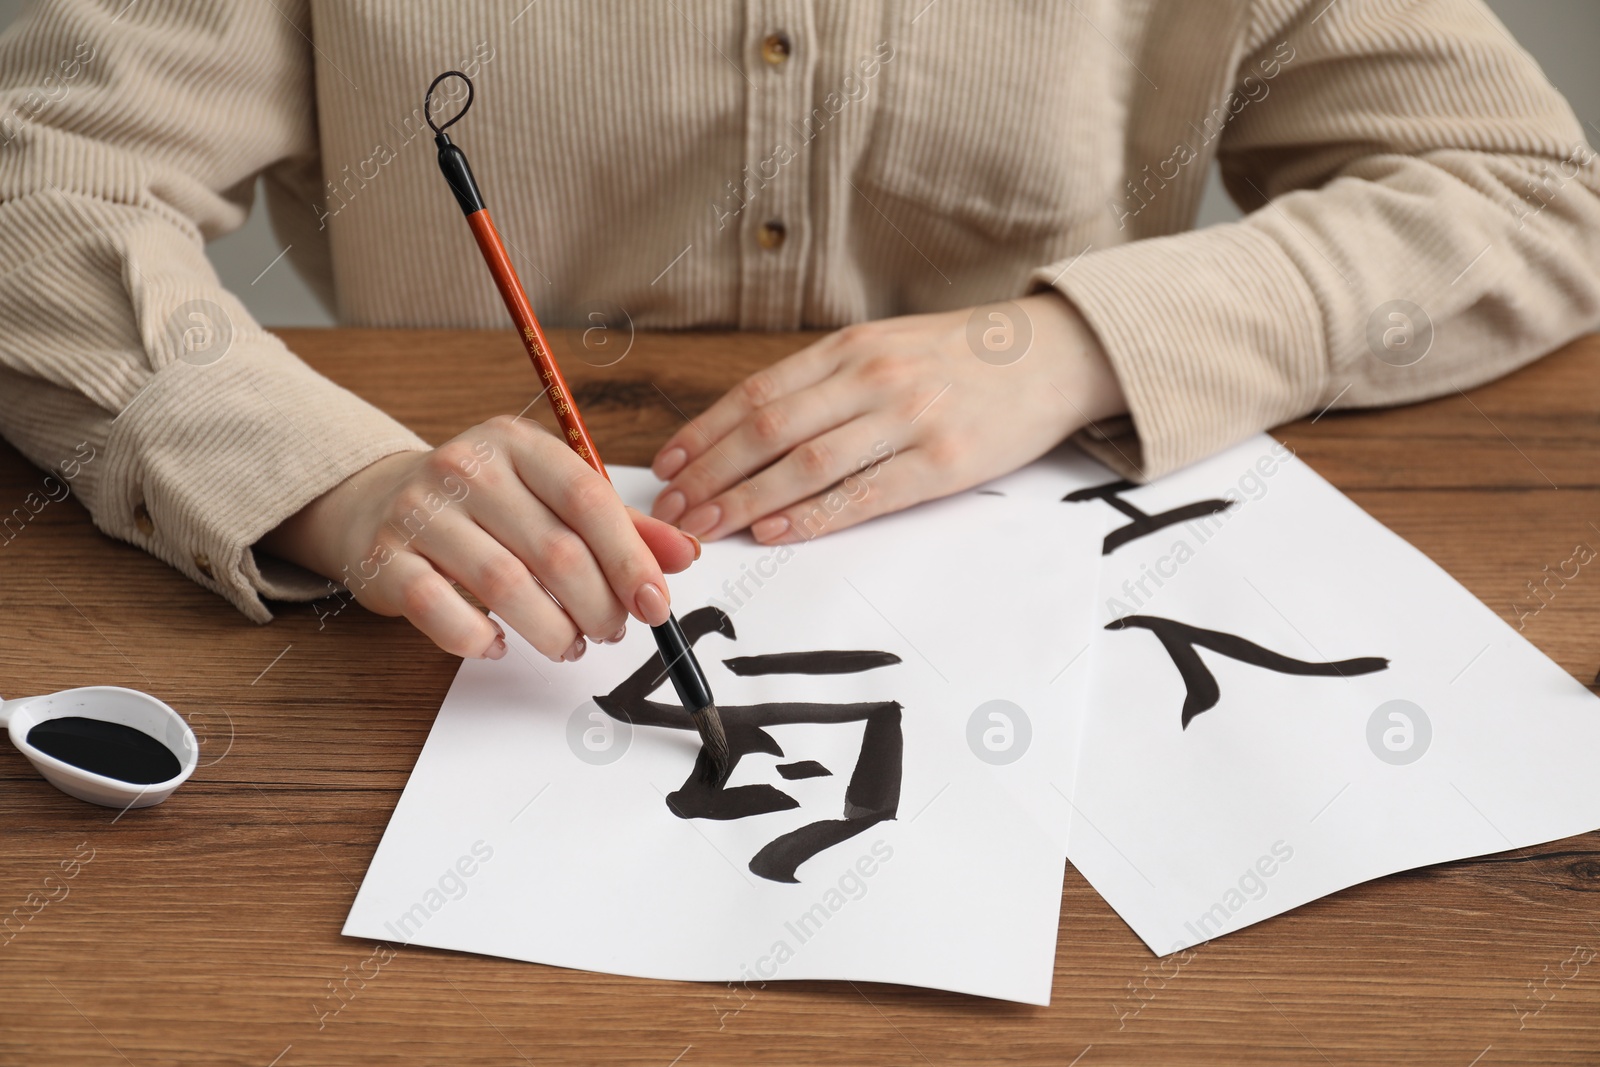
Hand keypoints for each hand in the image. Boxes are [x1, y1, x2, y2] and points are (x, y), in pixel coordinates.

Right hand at [259, 415, 698, 660]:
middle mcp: (467, 468)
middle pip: (554, 550)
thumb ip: (618, 524)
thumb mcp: (549, 496)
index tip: (657, 605)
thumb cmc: (482, 505)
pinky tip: (499, 645)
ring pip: (505, 585)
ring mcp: (420, 511)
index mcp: (517, 443)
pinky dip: (479, 639)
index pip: (588, 499)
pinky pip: (442, 611)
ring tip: (569, 645)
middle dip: (597, 605)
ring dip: (551, 630)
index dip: (630, 558)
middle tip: (612, 631)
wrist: (374, 501)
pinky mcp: (385, 558)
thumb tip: (685, 555)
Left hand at [647, 292, 1124, 542]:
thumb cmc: (960, 358)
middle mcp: (872, 378)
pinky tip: (774, 532)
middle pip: (769, 431)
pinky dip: (811, 516)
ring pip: (806, 465)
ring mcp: (908, 419)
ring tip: (707, 527)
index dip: (704, 433)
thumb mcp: (886, 346)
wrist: (1050, 356)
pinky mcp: (942, 463)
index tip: (666, 465)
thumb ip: (826, 381)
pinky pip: (863, 495)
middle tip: (672, 509)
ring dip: (746, 501)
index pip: (757, 394)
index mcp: (849, 348)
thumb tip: (751, 426)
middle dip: (710, 473)